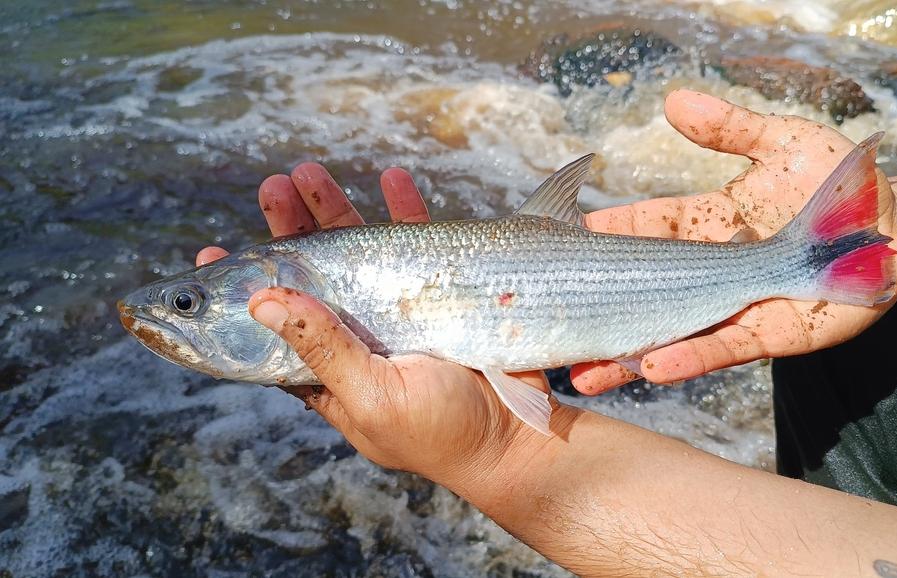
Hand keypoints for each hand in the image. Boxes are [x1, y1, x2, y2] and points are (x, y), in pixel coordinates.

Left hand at [197, 164, 560, 487]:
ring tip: (310, 172)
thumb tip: (262, 300)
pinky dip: (405, 211)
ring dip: (335, 209)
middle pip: (309, 275)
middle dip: (288, 229)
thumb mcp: (371, 396)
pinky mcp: (436, 293)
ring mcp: (394, 312)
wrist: (516, 436)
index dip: (238, 290)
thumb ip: (322, 349)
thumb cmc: (440, 433)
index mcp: (324, 372)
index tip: (208, 249)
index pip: (268, 327)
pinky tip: (394, 179)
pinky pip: (415, 244)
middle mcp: (353, 337)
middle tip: (272, 186)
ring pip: (355, 251)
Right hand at [571, 89, 896, 393]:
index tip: (566, 237)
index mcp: (704, 226)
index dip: (606, 234)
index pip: (643, 229)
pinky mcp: (769, 334)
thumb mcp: (781, 143)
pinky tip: (651, 367)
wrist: (895, 230)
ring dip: (625, 354)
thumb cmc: (837, 185)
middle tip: (553, 320)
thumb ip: (728, 127)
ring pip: (670, 333)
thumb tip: (674, 101)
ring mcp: (735, 306)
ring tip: (582, 370)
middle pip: (644, 291)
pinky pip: (722, 348)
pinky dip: (688, 358)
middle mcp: (710, 272)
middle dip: (599, 309)